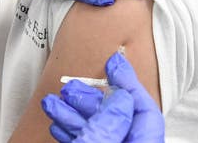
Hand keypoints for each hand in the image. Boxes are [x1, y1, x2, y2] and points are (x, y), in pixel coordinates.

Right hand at [41, 52, 165, 141]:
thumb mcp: (98, 141)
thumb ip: (111, 119)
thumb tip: (120, 96)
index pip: (145, 111)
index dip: (129, 82)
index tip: (115, 62)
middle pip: (117, 116)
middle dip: (90, 96)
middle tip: (72, 87)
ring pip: (97, 127)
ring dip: (72, 111)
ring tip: (52, 103)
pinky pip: (86, 138)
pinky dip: (70, 128)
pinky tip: (56, 122)